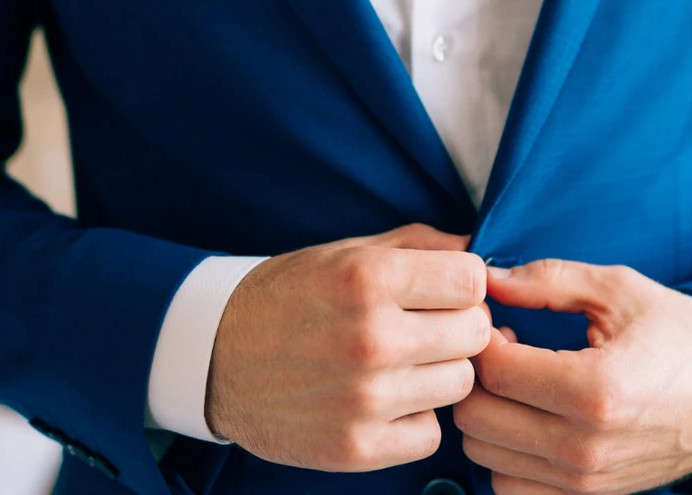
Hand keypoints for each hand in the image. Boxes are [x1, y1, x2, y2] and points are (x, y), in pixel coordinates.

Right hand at [205, 224, 489, 470]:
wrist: (211, 357)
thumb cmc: (283, 297)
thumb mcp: (341, 252)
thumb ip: (416, 245)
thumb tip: (480, 251)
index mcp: (367, 277)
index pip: (473, 281)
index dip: (463, 285)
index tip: (442, 292)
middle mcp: (370, 337)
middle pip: (476, 333)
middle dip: (456, 327)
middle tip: (422, 328)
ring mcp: (365, 397)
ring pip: (460, 384)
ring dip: (437, 373)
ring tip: (397, 364)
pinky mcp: (358, 447)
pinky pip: (431, 434)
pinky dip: (413, 419)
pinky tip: (382, 401)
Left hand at [454, 259, 691, 494]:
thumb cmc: (679, 337)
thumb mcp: (619, 290)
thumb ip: (547, 279)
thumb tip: (487, 278)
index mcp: (598, 390)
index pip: (494, 369)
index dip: (480, 336)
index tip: (497, 321)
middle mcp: (587, 446)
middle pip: (477, 417)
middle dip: (475, 376)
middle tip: (501, 350)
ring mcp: (586, 481)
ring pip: (484, 454)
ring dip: (485, 414)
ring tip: (517, 383)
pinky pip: (509, 486)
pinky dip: (504, 452)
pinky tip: (526, 417)